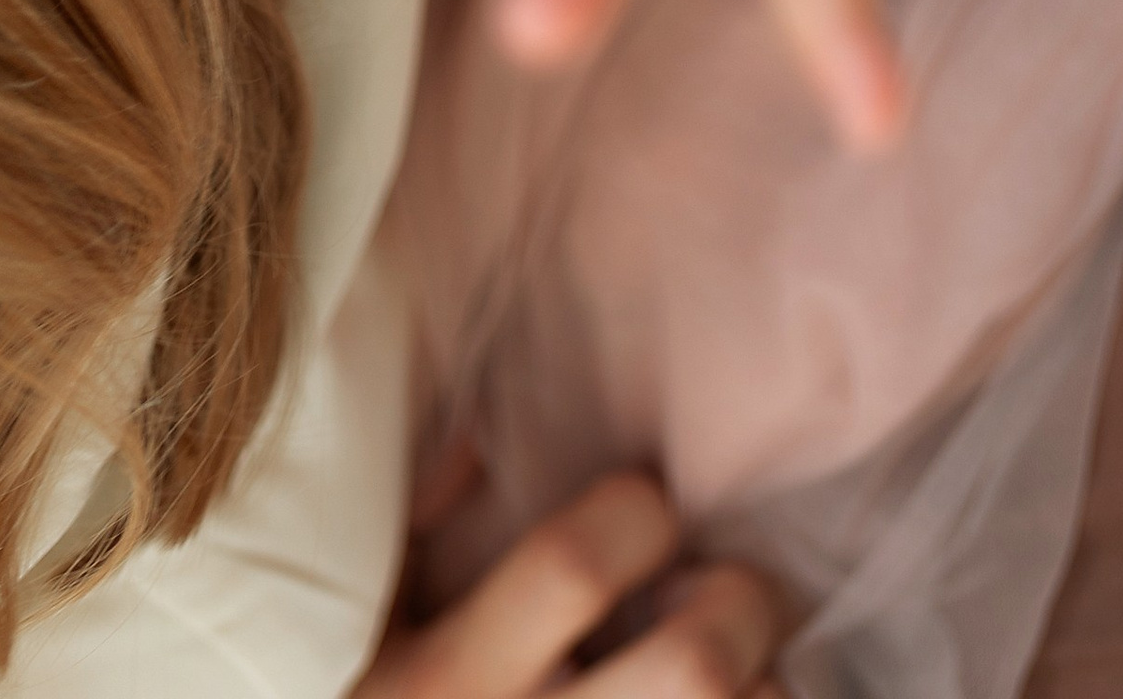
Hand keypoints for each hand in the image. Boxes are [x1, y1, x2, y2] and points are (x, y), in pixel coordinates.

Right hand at [358, 475, 780, 698]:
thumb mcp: (362, 627)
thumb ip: (414, 528)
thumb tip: (487, 447)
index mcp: (453, 682)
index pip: (576, 564)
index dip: (635, 512)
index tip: (641, 509)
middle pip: (693, 667)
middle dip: (736, 605)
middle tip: (720, 591)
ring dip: (759, 690)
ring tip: (739, 675)